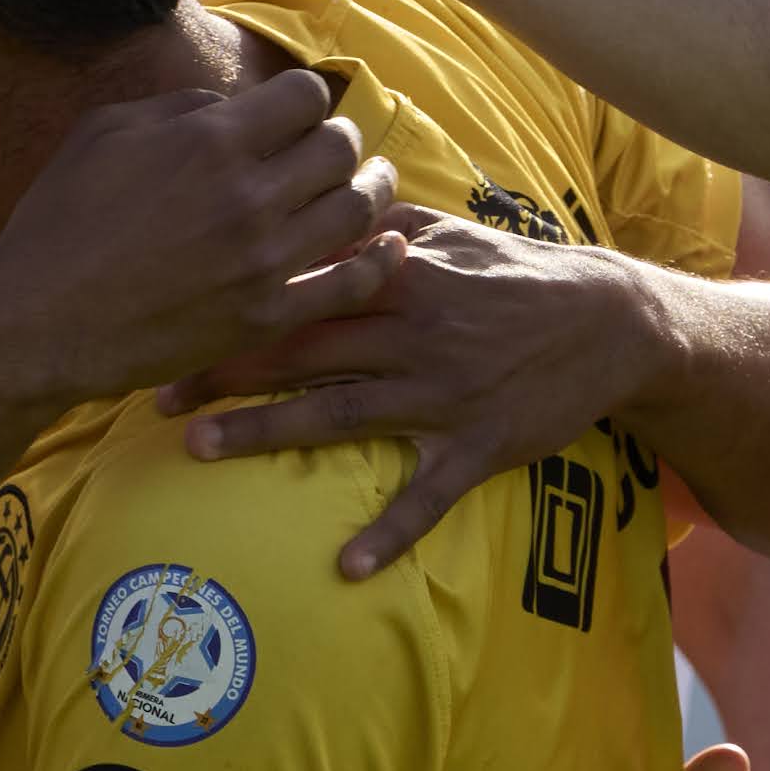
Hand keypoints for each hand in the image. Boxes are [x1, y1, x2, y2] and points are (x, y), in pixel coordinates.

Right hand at [0, 63, 399, 412]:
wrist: (37, 321)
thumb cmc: (58, 221)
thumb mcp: (103, 132)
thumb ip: (178, 106)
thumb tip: (231, 106)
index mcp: (209, 139)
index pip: (306, 96)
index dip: (305, 100)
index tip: (296, 114)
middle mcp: (248, 195)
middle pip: (340, 148)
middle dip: (339, 140)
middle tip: (330, 150)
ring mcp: (263, 260)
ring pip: (358, 209)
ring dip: (371, 190)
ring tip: (370, 185)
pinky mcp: (266, 316)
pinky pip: (350, 283)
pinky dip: (379, 261)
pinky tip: (388, 247)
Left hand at [161, 205, 665, 576]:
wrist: (615, 320)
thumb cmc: (520, 275)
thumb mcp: (452, 232)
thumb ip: (380, 221)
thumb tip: (316, 203)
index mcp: (399, 276)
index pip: (300, 285)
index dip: (232, 301)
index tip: (171, 316)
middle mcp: (414, 331)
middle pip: (301, 348)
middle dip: (224, 370)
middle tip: (154, 394)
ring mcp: (446, 391)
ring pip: (343, 413)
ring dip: (269, 433)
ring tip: (201, 450)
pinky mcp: (482, 443)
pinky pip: (429, 493)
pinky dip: (391, 532)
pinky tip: (347, 567)